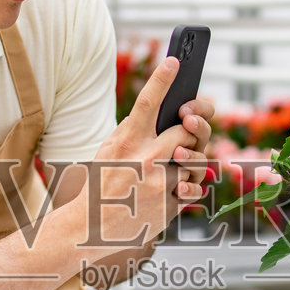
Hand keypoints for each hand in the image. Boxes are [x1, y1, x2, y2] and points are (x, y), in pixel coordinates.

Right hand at [89, 56, 208, 246]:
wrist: (91, 228)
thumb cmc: (102, 185)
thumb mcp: (109, 151)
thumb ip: (132, 132)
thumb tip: (160, 114)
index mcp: (127, 142)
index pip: (147, 103)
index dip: (162, 79)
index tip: (173, 61)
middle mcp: (146, 159)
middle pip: (188, 130)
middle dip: (193, 129)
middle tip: (188, 129)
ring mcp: (160, 183)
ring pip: (198, 160)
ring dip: (194, 160)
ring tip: (178, 166)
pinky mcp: (170, 204)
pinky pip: (195, 188)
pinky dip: (189, 187)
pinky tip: (175, 188)